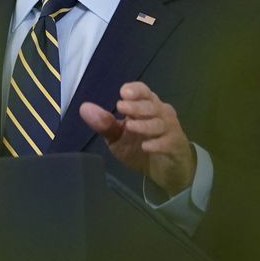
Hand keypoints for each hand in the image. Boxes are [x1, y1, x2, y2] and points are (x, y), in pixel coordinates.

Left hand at [78, 82, 194, 195]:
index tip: (123, 93)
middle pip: (151, 105)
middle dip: (136, 106)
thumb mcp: (118, 138)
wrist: (166, 170)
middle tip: (121, 107)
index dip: (136, 90)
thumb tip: (84, 107)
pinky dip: (157, 144)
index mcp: (147, 107)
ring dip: (144, 124)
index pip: (144, 91)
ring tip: (130, 126)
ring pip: (159, 123)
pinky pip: (168, 142)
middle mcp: (161, 113)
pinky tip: (146, 147)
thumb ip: (104, 124)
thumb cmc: (140, 148)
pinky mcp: (175, 146)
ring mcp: (170, 129)